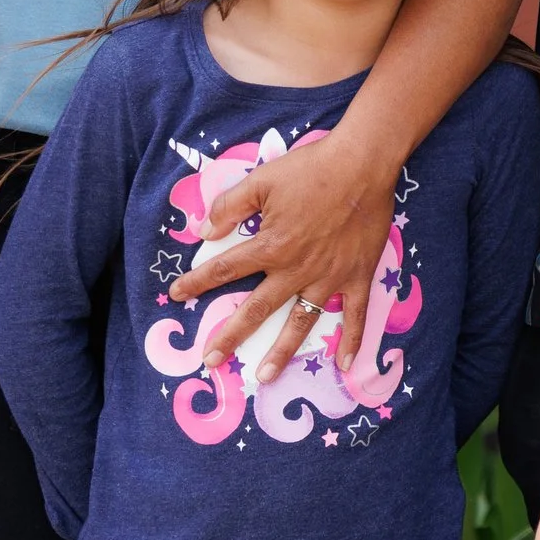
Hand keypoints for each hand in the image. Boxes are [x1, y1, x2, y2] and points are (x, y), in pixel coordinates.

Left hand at [173, 130, 399, 384]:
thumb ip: (230, 205)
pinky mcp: (357, 276)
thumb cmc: (311, 169)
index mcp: (271, 245)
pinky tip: (345, 365)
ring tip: (265, 376)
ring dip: (283, 351)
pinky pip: (354, 314)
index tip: (177, 294)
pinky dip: (352, 340)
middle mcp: (296, 269)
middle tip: (211, 360)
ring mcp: (328, 277)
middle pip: (258, 308)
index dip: (198, 281)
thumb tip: (204, 230)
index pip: (226, 268)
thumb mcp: (262, 180)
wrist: (362, 164)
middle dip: (231, 335)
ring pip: (301, 321)